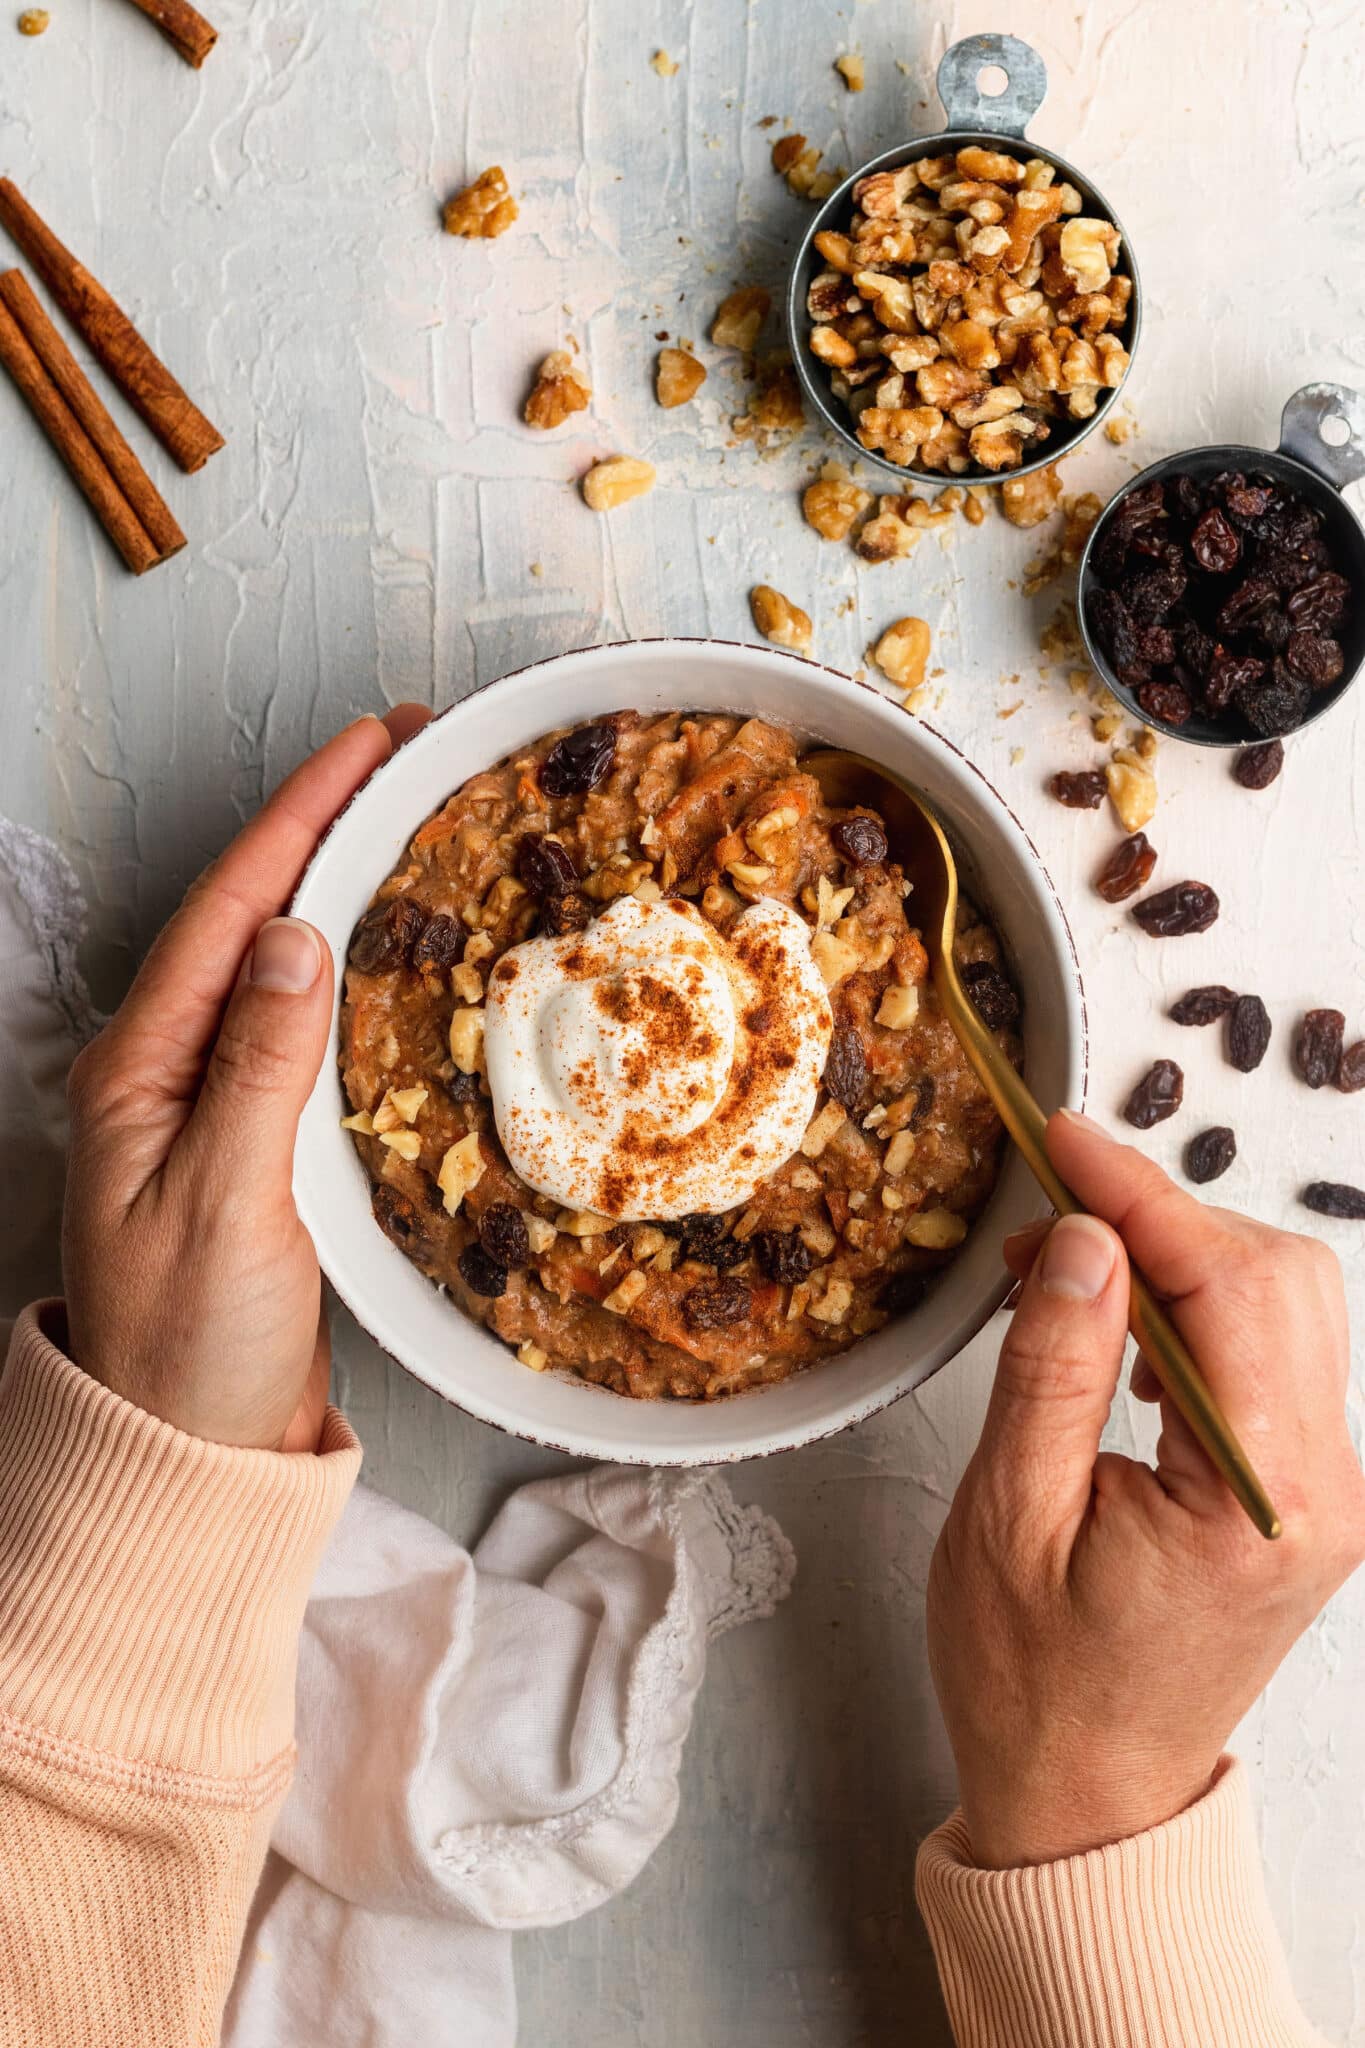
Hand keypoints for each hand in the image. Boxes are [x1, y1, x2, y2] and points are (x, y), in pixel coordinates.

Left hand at [61, 706, 429, 1452]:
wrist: (191, 1454)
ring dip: (343, 885)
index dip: (300, 818)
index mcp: (139, 1071)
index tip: (370, 745)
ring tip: (413, 822)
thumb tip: (298, 937)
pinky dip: (356, 969)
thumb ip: (260, 1068)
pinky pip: (307, 1026)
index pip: (229, 912)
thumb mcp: (223, 1202)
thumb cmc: (189, 1348)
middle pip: (252, 917)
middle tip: (408, 756)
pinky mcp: (258, 1143)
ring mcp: (212, 1105)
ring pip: (282, 964)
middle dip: (325, 827)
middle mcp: (168, 1072)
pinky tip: (397, 949)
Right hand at [927, 1109, 1364, 1868]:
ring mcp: (1324, 1490)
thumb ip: (1053, 1366)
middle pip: (1277, 1278)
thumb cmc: (1036, 1683)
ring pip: (1284, 1303)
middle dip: (1161, 1218)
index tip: (1062, 1137)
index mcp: (1258, 1502)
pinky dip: (1197, 1308)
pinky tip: (1122, 1324)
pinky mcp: (1301, 1490)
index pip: (1226, 1288)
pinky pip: (1271, 1354)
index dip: (1139, 1195)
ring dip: (1179, 1258)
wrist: (1090, 1801)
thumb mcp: (1010, 1516)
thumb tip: (1084, 1238)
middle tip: (1049, 1208)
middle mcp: (1322, 1489)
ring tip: (1067, 1270)